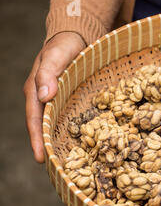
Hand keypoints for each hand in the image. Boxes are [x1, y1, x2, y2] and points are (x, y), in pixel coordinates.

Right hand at [24, 32, 85, 162]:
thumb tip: (44, 96)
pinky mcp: (69, 99)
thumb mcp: (56, 55)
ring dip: (58, 141)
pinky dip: (71, 130)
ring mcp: (56, 100)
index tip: (41, 158)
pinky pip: (68, 118)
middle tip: (54, 167)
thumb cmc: (64, 46)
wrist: (76, 38)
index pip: (35, 120)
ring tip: (66, 161)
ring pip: (55, 124)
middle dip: (46, 146)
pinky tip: (80, 142)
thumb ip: (49, 73)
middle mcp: (44, 99)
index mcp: (36, 91)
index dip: (37, 139)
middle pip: (43, 127)